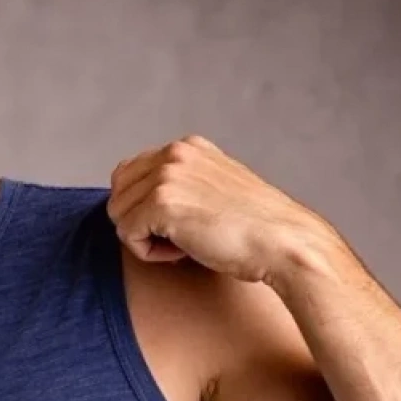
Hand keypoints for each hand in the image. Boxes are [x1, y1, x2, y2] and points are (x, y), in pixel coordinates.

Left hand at [107, 135, 320, 283]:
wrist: (282, 243)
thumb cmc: (255, 231)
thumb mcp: (216, 193)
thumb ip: (184, 188)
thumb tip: (144, 207)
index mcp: (188, 148)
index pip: (131, 173)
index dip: (145, 209)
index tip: (180, 226)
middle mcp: (174, 153)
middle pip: (118, 193)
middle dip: (139, 222)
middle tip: (177, 240)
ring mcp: (167, 175)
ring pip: (119, 214)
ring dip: (145, 239)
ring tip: (183, 246)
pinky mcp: (162, 203)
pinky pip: (126, 234)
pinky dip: (148, 253)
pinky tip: (181, 253)